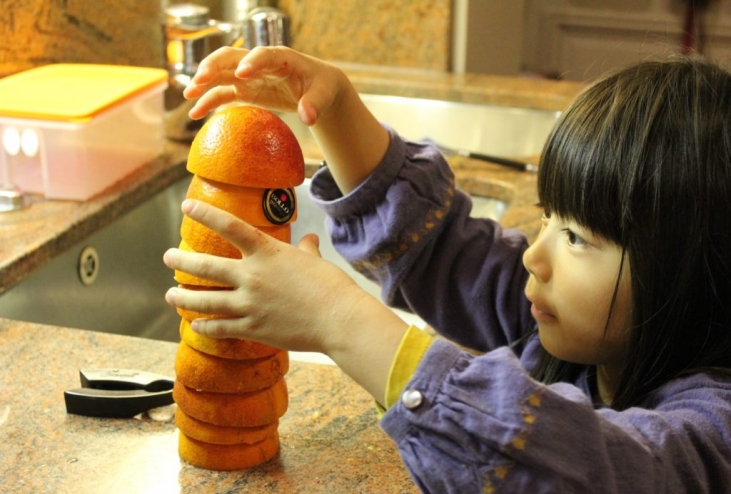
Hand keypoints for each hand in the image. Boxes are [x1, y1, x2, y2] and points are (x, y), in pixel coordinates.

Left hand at [163, 200, 407, 402]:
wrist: (338, 319)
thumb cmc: (331, 286)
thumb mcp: (316, 261)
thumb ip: (306, 250)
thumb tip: (309, 240)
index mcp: (266, 253)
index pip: (229, 227)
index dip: (205, 214)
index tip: (187, 207)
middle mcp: (251, 276)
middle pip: (205, 266)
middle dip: (181, 260)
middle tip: (168, 257)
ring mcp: (249, 304)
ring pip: (205, 300)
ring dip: (183, 297)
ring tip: (171, 295)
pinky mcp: (253, 328)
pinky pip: (220, 328)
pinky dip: (205, 327)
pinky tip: (195, 325)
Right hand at [183, 46, 346, 126]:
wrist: (317, 89)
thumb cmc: (321, 87)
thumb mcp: (323, 94)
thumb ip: (314, 104)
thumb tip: (307, 118)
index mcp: (281, 57)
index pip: (263, 55)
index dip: (252, 62)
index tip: (242, 74)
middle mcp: (259, 62)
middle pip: (231, 57)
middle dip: (213, 66)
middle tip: (200, 80)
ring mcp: (249, 76)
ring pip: (220, 73)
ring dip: (203, 81)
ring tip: (188, 94)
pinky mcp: (245, 90)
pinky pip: (222, 93)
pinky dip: (208, 101)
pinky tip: (195, 112)